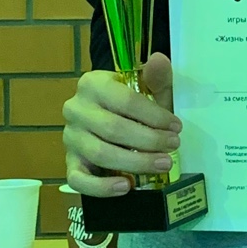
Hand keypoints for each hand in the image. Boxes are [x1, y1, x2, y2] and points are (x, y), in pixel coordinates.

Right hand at [63, 53, 181, 196]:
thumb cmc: (131, 104)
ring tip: (162, 163)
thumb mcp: (146, 89)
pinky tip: (125, 186)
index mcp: (92, 84)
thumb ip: (155, 77)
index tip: (176, 126)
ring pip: (100, 154)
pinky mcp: (69, 162)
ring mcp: (70, 137)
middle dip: (149, 140)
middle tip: (173, 146)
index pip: (125, 100)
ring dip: (135, 163)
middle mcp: (75, 109)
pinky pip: (78, 180)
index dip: (154, 115)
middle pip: (113, 129)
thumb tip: (159, 60)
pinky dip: (102, 187)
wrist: (108, 117)